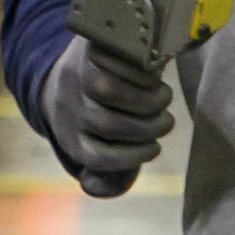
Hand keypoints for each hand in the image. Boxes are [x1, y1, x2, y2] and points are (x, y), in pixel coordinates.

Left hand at [42, 35, 173, 196]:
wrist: (80, 63)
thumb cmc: (102, 113)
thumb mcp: (102, 144)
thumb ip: (109, 172)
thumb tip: (91, 186)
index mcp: (71, 137)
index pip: (97, 157)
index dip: (133, 156)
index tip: (155, 148)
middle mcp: (68, 108)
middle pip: (108, 123)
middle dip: (147, 126)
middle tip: (166, 122)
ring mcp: (75, 75)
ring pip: (107, 90)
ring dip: (146, 98)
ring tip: (164, 99)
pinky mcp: (88, 47)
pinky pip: (111, 60)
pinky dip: (139, 71)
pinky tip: (153, 75)